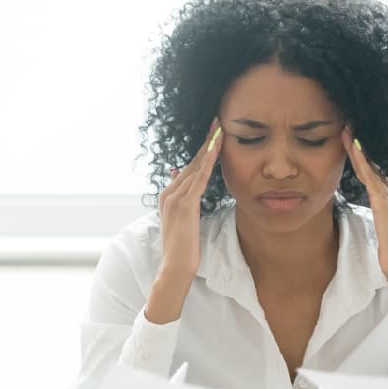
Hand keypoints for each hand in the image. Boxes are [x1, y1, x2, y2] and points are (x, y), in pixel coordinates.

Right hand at [147, 119, 222, 323]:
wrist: (175, 267)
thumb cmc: (182, 249)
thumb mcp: (182, 222)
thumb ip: (183, 202)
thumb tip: (180, 180)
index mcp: (168, 196)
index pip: (188, 168)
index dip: (201, 150)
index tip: (212, 133)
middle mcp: (169, 193)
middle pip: (191, 162)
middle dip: (205, 141)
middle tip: (217, 120)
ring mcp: (175, 198)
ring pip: (195, 166)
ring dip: (208, 146)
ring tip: (219, 127)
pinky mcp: (185, 205)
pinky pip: (199, 177)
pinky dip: (208, 161)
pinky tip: (216, 148)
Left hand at [343, 126, 387, 312]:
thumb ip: (386, 214)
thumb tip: (383, 209)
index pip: (377, 172)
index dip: (366, 156)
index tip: (354, 140)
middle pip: (374, 163)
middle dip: (362, 145)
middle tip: (350, 125)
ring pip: (371, 166)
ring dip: (359, 147)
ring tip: (347, 129)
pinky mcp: (384, 202)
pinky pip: (370, 176)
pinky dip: (362, 161)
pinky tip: (353, 148)